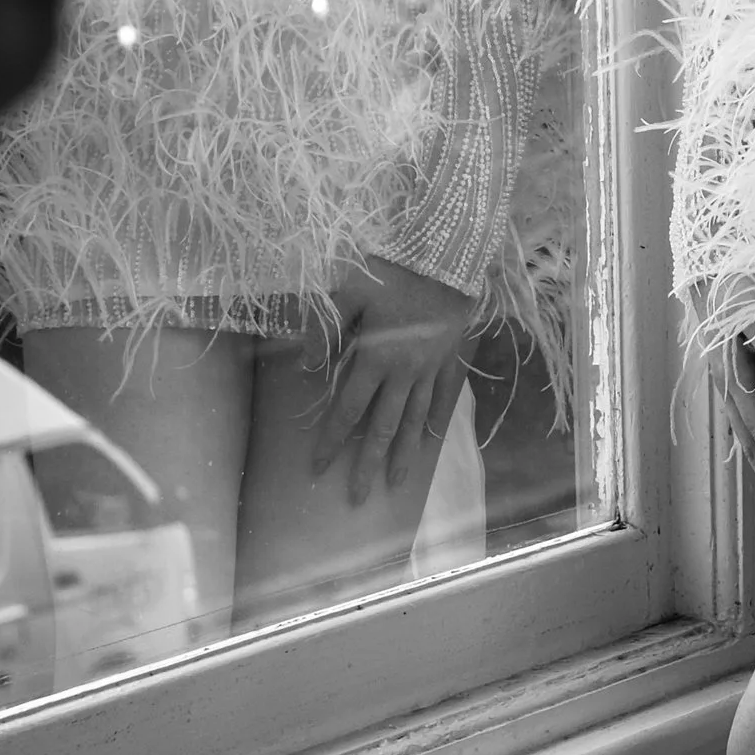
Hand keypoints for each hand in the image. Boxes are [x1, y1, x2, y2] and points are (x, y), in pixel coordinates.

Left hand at [308, 251, 477, 504]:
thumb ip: (326, 331)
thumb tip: (305, 367)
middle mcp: (402, 373)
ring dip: (403, 454)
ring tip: (395, 483)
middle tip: (357, 498)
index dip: (331, 441)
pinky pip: (442, 396)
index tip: (317, 469)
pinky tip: (431, 438)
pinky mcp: (449, 358)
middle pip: (382, 427)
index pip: (347, 410)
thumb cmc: (395, 270)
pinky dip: (435, 419)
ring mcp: (429, 369)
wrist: (449, 256)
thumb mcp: (351, 292)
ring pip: (413, 420)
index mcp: (374, 359)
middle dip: (367, 465)